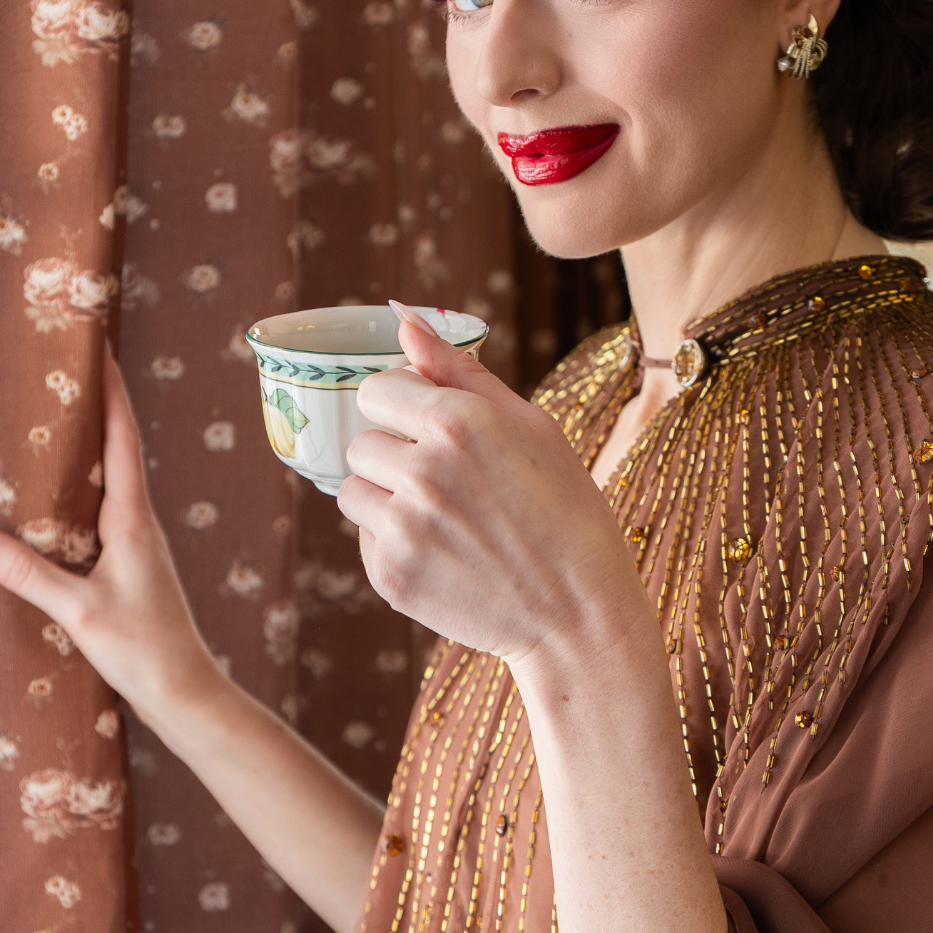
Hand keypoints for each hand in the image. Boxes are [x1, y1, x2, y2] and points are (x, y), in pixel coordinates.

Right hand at [0, 349, 223, 732]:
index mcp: (133, 521)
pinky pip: (100, 515)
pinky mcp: (128, 570)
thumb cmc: (144, 651)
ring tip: (50, 422)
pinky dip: (78, 493)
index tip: (99, 349)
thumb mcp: (78, 609)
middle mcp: (139, 525)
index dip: (111, 393)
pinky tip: (51, 501)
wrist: (186, 694)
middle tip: (62, 371)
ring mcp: (136, 547)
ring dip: (85, 450)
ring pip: (108, 483)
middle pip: (116, 451)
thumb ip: (25, 571)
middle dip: (93, 409)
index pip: (122, 440)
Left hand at [339, 311, 648, 671]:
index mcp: (459, 421)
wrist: (580, 612)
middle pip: (362, 442)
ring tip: (442, 519)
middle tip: (449, 485)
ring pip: (353, 491)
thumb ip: (460, 371)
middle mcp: (424, 470)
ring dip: (385, 499)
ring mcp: (404, 527)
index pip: (377, 390)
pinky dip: (393, 544)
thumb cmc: (566, 511)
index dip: (402, 408)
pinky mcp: (391, 575)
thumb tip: (404, 320)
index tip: (431, 431)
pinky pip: (365, 540)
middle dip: (395, 457)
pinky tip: (444, 554)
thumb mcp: (531, 426)